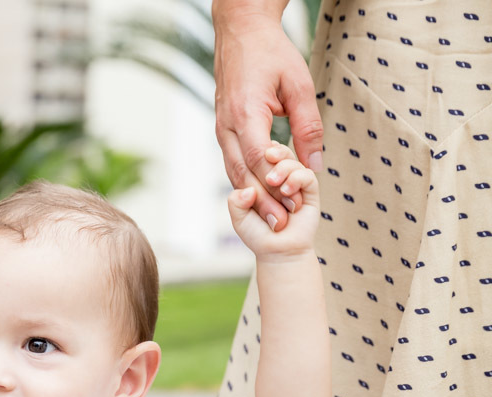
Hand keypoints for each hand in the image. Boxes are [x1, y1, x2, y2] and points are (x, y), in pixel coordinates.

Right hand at [213, 9, 322, 230]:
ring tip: (270, 217)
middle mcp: (226, 124)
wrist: (240, 31)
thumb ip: (308, 126)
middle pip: (242, 173)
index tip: (291, 206)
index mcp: (245, 112)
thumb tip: (314, 165)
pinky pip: (231, 160)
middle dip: (262, 201)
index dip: (275, 185)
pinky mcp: (222, 128)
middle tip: (280, 226)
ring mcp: (220, 127)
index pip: (259, 158)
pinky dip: (245, 180)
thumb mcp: (299, 86)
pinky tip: (259, 195)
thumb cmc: (272, 54)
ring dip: (252, 195)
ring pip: (233, 171)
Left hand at [228, 143, 318, 258]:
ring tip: (274, 181)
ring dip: (283, 167)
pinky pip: (307, 176)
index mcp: (260, 179)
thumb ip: (236, 202)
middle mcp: (278, 178)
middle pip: (276, 152)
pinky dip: (297, 178)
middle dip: (272, 152)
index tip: (251, 153)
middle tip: (268, 156)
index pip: (258, 155)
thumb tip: (248, 190)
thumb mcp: (239, 218)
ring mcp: (294, 183)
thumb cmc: (258, 234)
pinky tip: (287, 191)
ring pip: (292, 161)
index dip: (256, 152)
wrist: (277, 251)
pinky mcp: (309, 192)